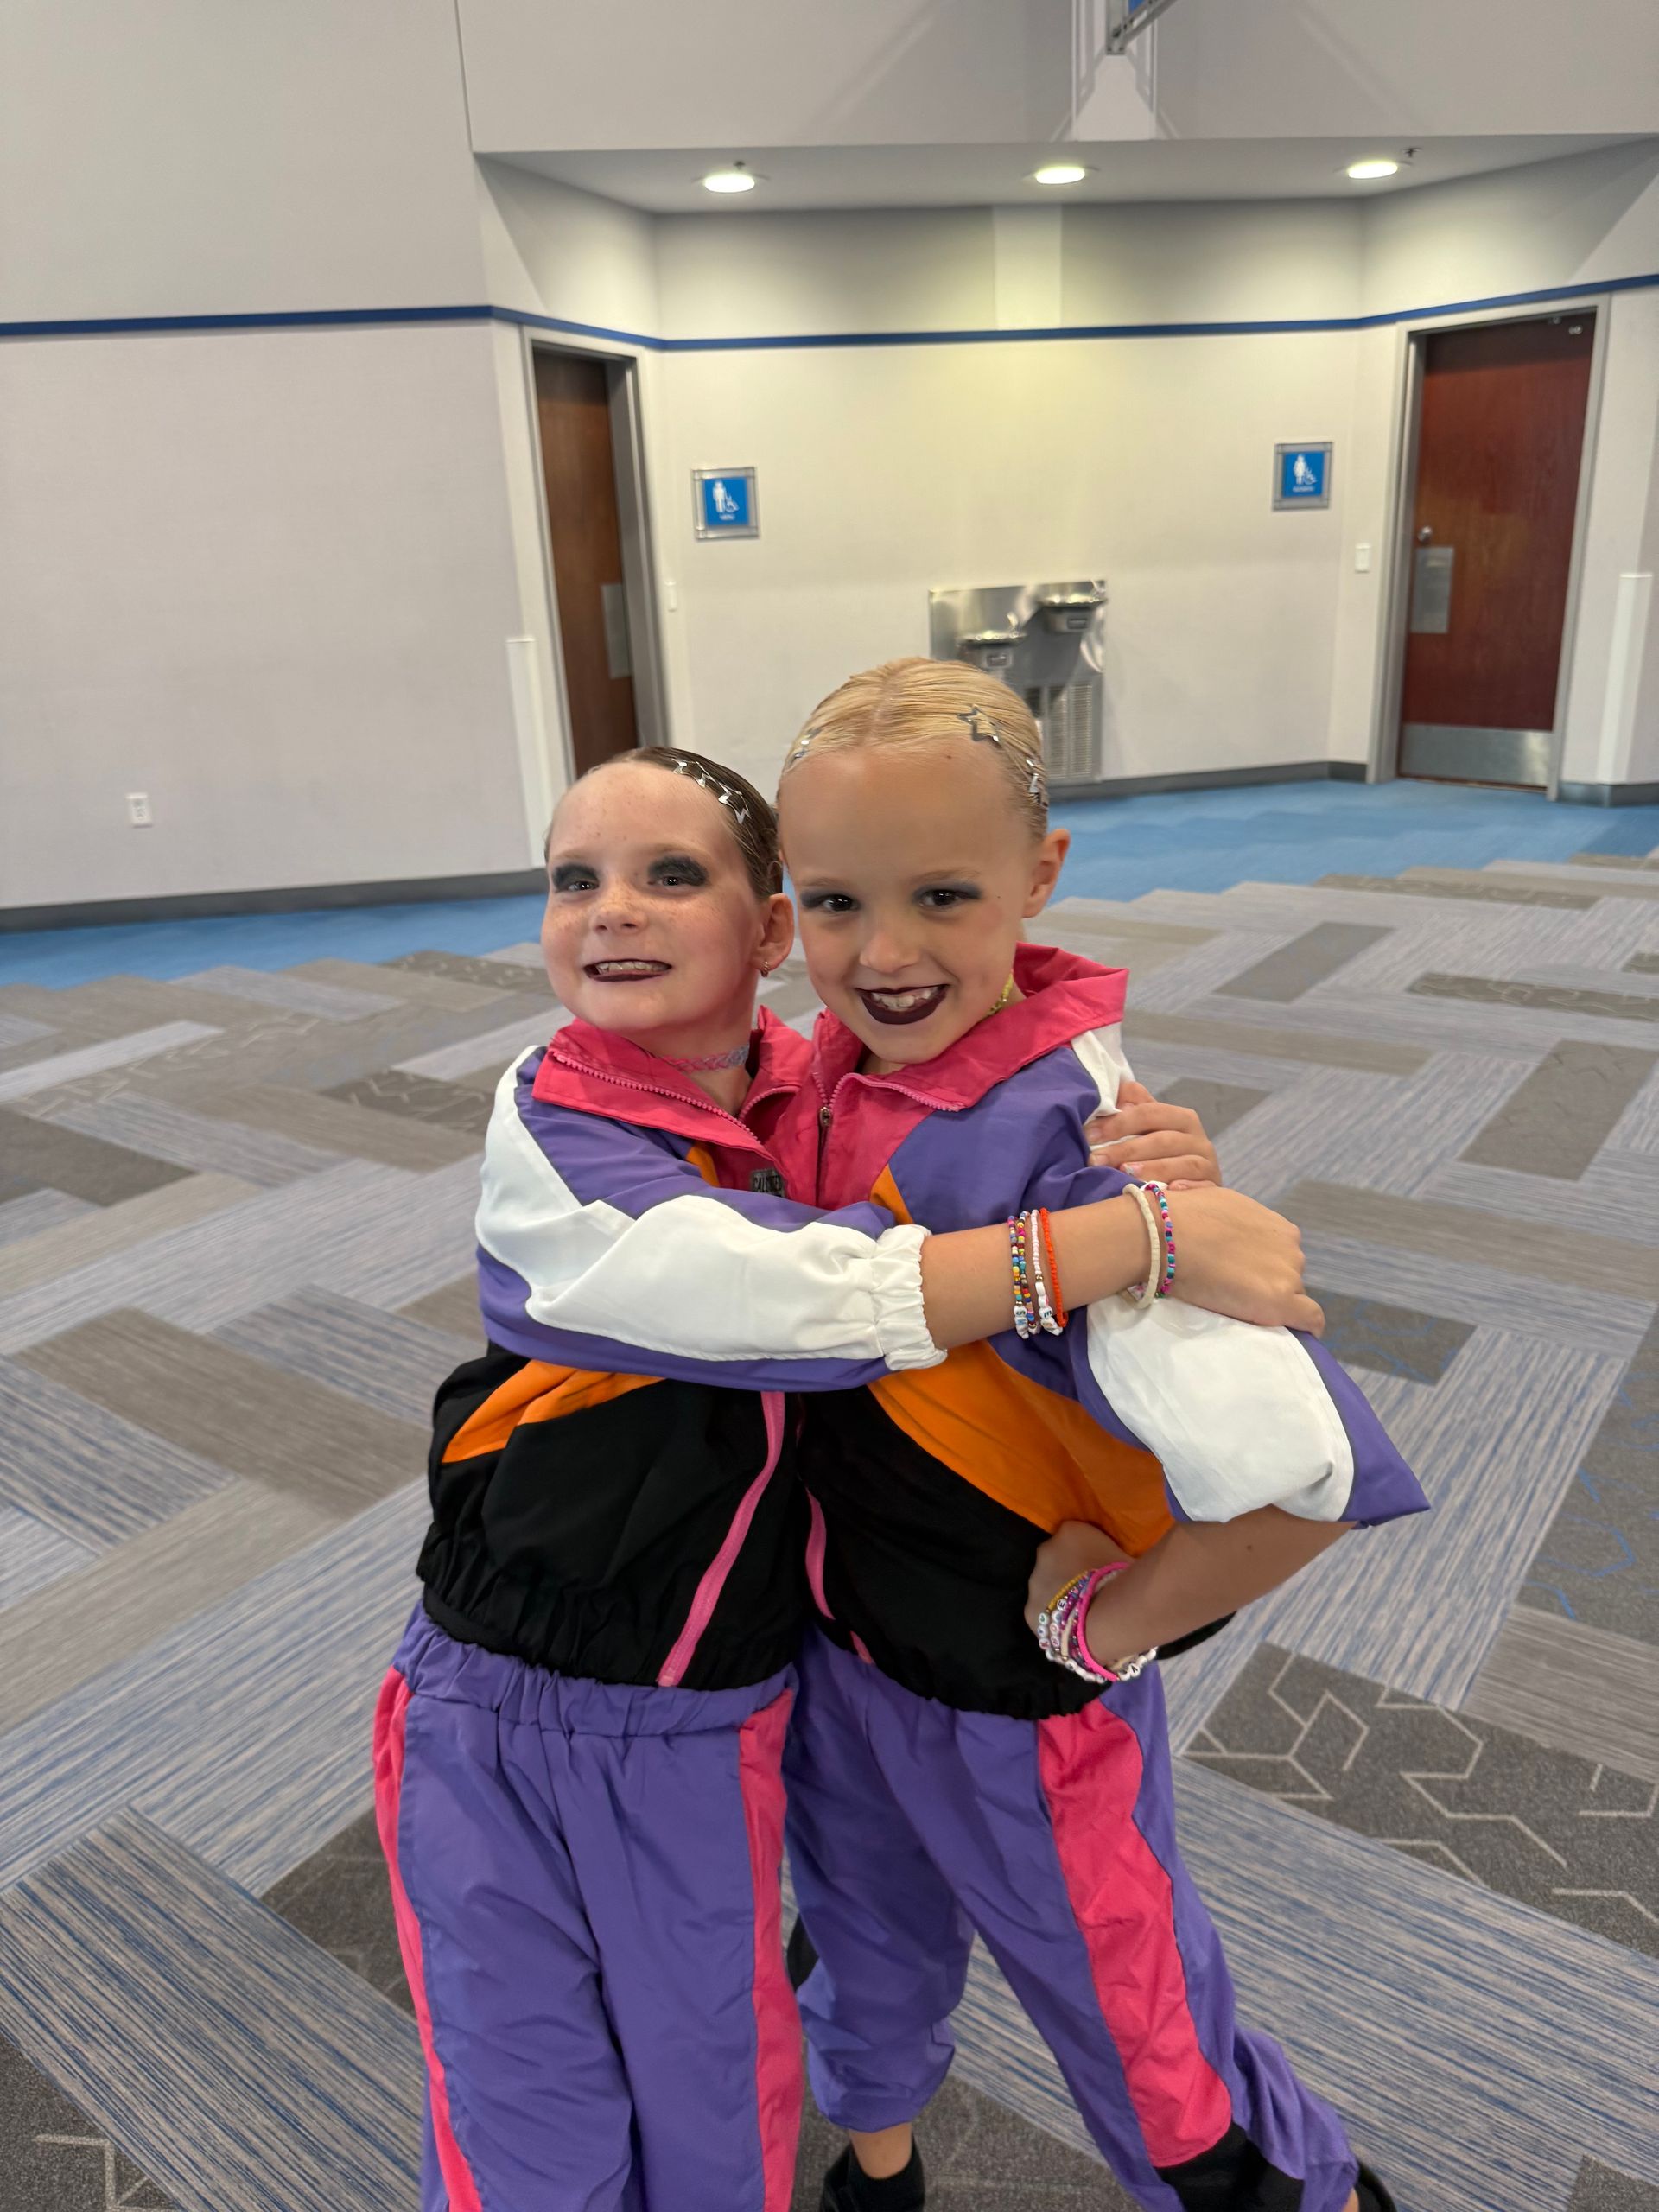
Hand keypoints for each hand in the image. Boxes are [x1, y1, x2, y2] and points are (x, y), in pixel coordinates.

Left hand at [1025, 1520, 1129, 1634]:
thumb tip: (1114, 1562)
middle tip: (1088, 1590)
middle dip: (1067, 1572)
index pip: (1073, 1536)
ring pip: (1045, 1586)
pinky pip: (1042, 1612)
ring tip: (1080, 1612)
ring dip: (1057, 1595)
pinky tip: (1070, 1627)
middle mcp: (1046, 1550)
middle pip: (1055, 1559)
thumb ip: (1110, 1554)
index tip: (1096, 1567)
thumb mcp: (1123, 1556)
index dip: (1085, 1553)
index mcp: (1071, 1531)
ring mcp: (1035, 1580)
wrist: (1107, 1615)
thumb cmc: (1124, 1580)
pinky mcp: (1029, 1609)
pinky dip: (1053, 1617)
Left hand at [1085, 1080, 1219, 1187]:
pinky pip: (1201, 1188)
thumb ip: (1132, 1107)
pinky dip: (1186, 1189)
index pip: (1149, 1113)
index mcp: (1181, 1118)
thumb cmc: (1162, 1153)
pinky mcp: (1213, 1188)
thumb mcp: (1149, 1127)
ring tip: (1124, 1173)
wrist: (1196, 1182)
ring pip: (1182, 1163)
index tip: (1089, 1135)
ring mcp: (1208, 1164)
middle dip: (1127, 1149)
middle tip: (1096, 1159)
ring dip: (1152, 1168)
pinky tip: (1167, 1192)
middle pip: (1163, 1140)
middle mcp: (1198, 1139)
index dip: (1118, 1122)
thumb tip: (1112, 1090)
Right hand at [1162, 1185, 1323, 1334]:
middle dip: (1268, 1284)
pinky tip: (1294, 1336)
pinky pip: (1309, 1320)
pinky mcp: (1281, 1300)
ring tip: (1242, 1311)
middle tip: (1236, 1293)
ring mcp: (1288, 1275)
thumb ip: (1238, 1223)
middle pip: (1288, 1276)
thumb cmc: (1183, 1218)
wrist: (1166, 1236)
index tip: (1245, 1278)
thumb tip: (1224, 1228)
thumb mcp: (1221, 1204)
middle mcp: (1291, 1249)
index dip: (1265, 1269)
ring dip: (1273, 1302)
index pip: (1282, 1257)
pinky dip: (1305, 1328)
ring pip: (1293, 1297)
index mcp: (1279, 1227)